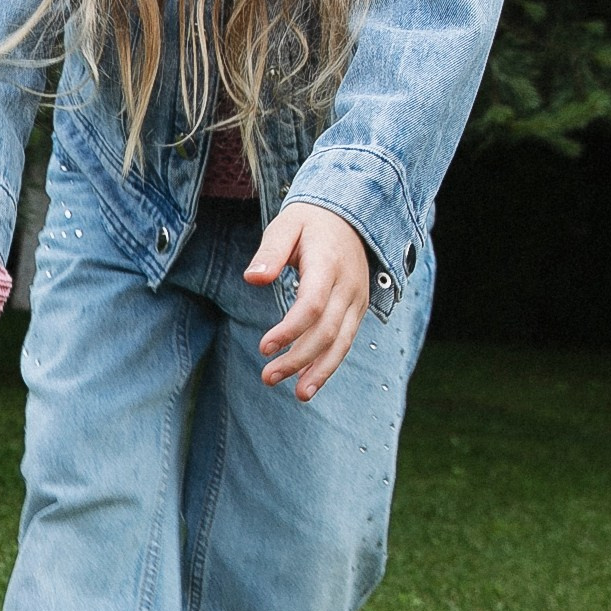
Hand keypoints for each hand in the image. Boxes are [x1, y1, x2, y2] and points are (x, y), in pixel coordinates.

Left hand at [247, 205, 371, 398]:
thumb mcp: (286, 225)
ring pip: (342, 343)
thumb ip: (270, 252)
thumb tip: (252, 279)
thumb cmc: (309, 222)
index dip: (289, 330)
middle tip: (267, 378)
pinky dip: (329, 364)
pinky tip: (309, 382)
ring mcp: (357, 300)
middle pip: (326, 331)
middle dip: (298, 359)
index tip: (264, 347)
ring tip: (299, 395)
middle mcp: (348, 286)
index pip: (312, 305)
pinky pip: (346, 341)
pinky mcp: (357, 310)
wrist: (351, 215)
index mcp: (328, 264)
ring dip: (320, 371)